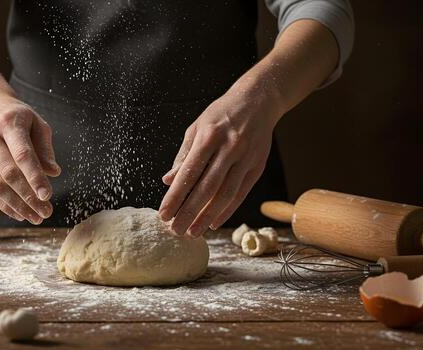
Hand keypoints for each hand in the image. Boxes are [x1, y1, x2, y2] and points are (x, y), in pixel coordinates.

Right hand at [0, 94, 60, 223]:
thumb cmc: (18, 117)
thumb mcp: (37, 124)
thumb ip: (45, 149)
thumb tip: (54, 173)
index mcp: (9, 124)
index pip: (22, 155)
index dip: (35, 177)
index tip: (47, 196)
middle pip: (9, 174)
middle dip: (28, 197)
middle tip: (46, 212)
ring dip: (18, 206)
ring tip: (36, 217)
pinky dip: (5, 204)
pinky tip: (20, 213)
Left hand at [159, 81, 281, 236]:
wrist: (258, 100)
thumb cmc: (221, 114)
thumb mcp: (197, 127)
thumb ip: (183, 156)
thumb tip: (168, 181)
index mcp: (209, 136)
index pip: (189, 173)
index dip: (175, 196)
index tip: (164, 214)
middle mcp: (229, 147)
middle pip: (207, 187)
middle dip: (189, 212)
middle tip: (175, 230)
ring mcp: (246, 157)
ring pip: (225, 194)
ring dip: (207, 216)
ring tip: (193, 232)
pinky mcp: (258, 166)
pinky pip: (241, 193)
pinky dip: (227, 210)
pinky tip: (213, 222)